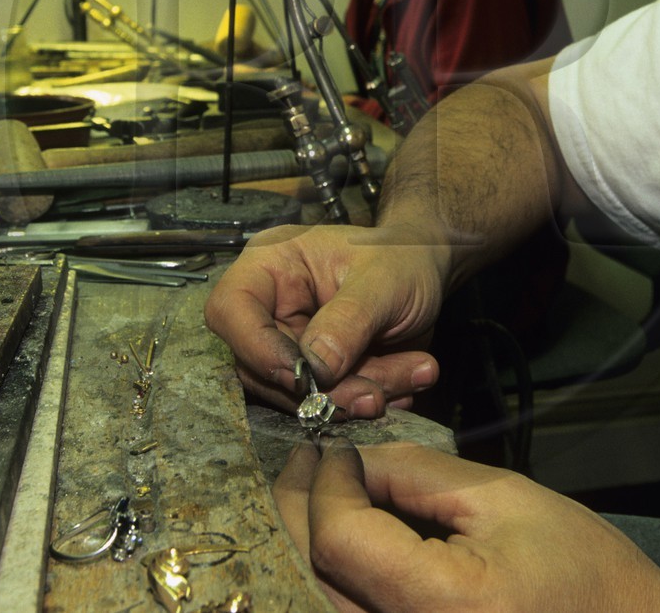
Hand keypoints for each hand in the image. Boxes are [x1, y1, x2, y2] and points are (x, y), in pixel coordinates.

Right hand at [204, 221, 448, 417]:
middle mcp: (271, 307)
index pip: (230, 309)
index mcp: (271, 265)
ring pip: (296, 394)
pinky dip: (366, 400)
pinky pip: (327, 402)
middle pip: (262, 366)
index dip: (257, 348)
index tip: (302, 376)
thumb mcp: (384, 280)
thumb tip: (315, 369)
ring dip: (352, 398)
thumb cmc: (402, 257)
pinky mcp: (316, 373)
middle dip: (323, 389)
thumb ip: (349, 320)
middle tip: (375, 394)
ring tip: (408, 378)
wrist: (429, 270)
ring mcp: (291, 343)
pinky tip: (405, 382)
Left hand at [273, 440, 659, 612]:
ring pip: (311, 603)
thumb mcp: (504, 500)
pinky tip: (335, 544)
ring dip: (301, 548)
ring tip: (313, 498)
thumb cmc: (583, 573)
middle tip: (304, 465)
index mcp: (443, 604)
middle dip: (296, 512)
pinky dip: (324, 581)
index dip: (326, 485)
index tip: (331, 449)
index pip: (340, 538)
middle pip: (309, 578)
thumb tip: (351, 459)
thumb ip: (417, 475)